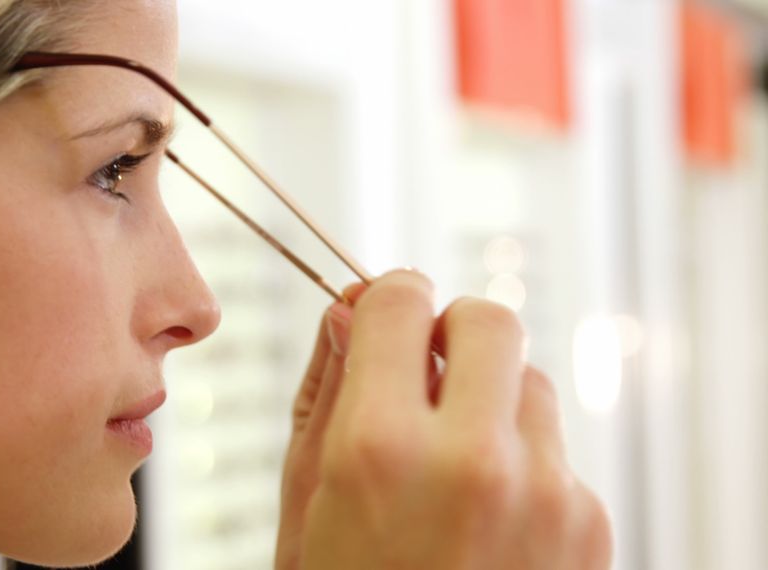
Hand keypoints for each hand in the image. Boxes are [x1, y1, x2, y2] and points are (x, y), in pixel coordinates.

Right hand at [275, 270, 611, 569]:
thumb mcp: (306, 502)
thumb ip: (325, 394)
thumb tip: (347, 312)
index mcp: (379, 451)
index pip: (400, 302)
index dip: (386, 298)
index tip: (385, 314)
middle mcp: (473, 461)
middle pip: (489, 319)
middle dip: (451, 330)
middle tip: (426, 369)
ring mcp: (545, 493)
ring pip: (528, 383)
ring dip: (489, 400)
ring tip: (454, 465)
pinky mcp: (589, 524)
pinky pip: (556, 451)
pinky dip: (522, 464)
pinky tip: (488, 520)